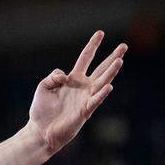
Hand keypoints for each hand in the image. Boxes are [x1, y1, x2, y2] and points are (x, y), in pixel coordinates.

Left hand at [28, 30, 126, 154]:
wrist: (41, 131)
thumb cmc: (42, 110)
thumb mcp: (43, 86)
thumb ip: (53, 76)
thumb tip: (64, 76)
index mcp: (73, 79)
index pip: (86, 58)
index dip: (92, 46)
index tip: (101, 33)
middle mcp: (83, 87)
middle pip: (101, 68)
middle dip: (112, 57)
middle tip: (124, 45)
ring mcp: (86, 98)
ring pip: (102, 82)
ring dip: (111, 72)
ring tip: (120, 61)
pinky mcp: (84, 111)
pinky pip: (95, 101)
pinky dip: (101, 94)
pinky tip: (108, 86)